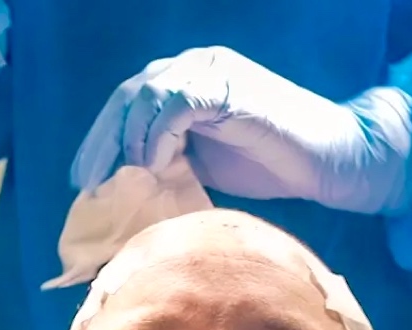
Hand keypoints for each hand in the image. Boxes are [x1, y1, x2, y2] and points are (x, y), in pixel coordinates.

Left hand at [70, 46, 411, 214]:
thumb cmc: (272, 163)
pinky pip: (177, 104)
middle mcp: (196, 64)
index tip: (83, 178)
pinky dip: (160, 136)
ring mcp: (213, 70)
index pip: (129, 100)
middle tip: (88, 183)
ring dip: (133, 140)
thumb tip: (124, 181)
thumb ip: (168, 156)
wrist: (328, 161)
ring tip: (136, 176)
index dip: (101, 138)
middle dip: (104, 141)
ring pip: (148, 95)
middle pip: (130, 94)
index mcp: (188, 79)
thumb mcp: (204, 161)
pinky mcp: (229, 85)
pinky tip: (160, 165)